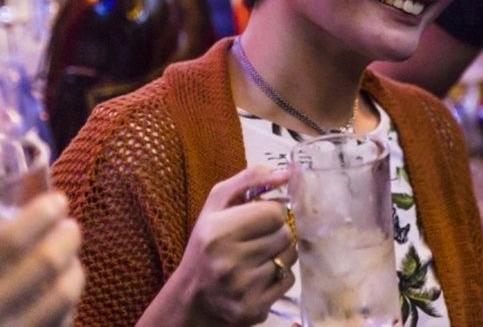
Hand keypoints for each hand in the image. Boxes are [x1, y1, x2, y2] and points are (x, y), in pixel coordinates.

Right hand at [0, 191, 84, 326]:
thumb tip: (33, 174)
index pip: (9, 241)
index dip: (39, 214)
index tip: (56, 201)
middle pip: (45, 263)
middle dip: (66, 236)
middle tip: (70, 227)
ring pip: (63, 295)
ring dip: (74, 268)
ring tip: (71, 257)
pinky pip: (60, 323)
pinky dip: (66, 305)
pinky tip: (57, 292)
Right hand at [165, 165, 296, 325]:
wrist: (191, 296)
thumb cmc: (207, 243)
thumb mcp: (217, 204)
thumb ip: (250, 180)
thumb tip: (288, 173)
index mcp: (218, 232)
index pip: (276, 213)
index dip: (272, 212)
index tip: (260, 217)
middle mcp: (229, 262)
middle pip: (287, 234)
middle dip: (278, 232)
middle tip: (260, 238)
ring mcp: (242, 289)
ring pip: (291, 257)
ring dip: (281, 252)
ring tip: (259, 256)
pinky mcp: (253, 309)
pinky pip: (289, 280)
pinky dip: (280, 275)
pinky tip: (260, 275)